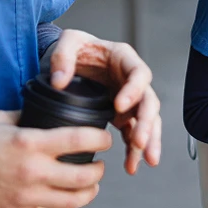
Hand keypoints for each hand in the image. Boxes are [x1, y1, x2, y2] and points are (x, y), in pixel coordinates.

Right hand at [0, 109, 111, 207]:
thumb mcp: (1, 117)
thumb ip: (28, 116)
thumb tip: (48, 113)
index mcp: (30, 142)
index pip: (78, 141)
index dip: (100, 140)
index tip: (105, 139)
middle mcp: (32, 170)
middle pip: (83, 176)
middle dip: (98, 170)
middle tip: (99, 164)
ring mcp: (25, 196)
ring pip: (72, 202)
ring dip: (88, 194)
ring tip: (90, 186)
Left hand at [48, 29, 161, 174]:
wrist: (72, 58)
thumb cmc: (76, 47)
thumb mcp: (68, 42)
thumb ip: (62, 56)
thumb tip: (59, 81)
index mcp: (123, 58)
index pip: (138, 74)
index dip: (133, 90)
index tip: (119, 107)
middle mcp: (131, 78)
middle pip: (148, 101)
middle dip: (146, 123)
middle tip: (139, 142)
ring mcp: (129, 97)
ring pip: (147, 121)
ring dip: (148, 141)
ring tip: (145, 161)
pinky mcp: (123, 114)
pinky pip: (133, 133)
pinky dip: (133, 150)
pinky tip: (131, 165)